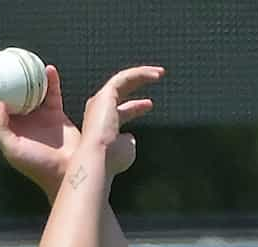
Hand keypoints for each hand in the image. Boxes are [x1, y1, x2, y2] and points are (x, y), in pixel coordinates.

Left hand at [0, 60, 80, 195]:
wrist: (66, 171)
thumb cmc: (37, 165)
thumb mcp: (13, 151)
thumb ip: (0, 129)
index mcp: (4, 130)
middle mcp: (18, 120)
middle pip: (0, 93)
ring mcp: (36, 114)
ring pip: (25, 88)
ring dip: (20, 72)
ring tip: (17, 56)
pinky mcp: (54, 112)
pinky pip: (51, 91)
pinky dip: (50, 79)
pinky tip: (48, 70)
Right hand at [78, 65, 163, 180]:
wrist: (98, 161)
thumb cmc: (110, 161)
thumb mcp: (125, 151)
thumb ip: (128, 141)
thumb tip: (129, 137)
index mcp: (103, 127)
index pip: (121, 111)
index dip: (136, 107)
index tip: (150, 105)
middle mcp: (99, 111)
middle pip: (121, 91)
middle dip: (138, 83)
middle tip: (156, 78)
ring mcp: (100, 102)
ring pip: (122, 80)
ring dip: (142, 74)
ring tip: (159, 72)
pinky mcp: (105, 95)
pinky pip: (125, 78)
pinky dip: (141, 74)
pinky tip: (155, 75)